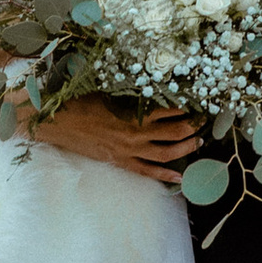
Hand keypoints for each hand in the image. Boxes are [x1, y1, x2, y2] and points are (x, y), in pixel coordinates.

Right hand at [32, 99, 200, 182]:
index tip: (199, 102)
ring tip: (198, 143)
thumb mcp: (110, 89)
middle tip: (204, 122)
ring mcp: (129, 150)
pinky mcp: (120, 162)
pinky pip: (147, 172)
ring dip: (186, 148)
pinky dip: (165, 176)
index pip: (171, 110)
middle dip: (193, 127)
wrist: (57, 122)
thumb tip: (153, 85)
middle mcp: (136, 133)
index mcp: (134, 112)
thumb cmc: (82, 101)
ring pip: (166, 154)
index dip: (188, 107)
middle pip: (176, 133)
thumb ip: (132, 92)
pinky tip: (180, 177)